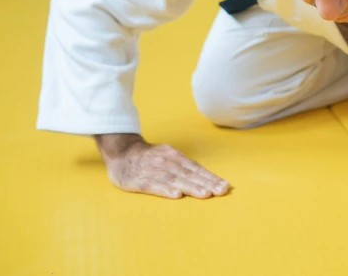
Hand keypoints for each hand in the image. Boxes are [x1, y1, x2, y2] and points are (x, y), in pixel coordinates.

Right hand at [95, 133, 229, 198]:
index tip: (225, 186)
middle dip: (207, 183)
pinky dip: (165, 190)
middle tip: (221, 191)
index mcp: (175, 156)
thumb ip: (185, 167)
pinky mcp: (139, 180)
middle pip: (189, 174)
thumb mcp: (169, 157)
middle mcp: (167, 162)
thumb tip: (207, 178)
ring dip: (191, 187)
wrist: (122, 151)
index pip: (197, 168)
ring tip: (205, 194)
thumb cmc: (150, 158)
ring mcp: (153, 170)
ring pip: (175, 179)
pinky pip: (153, 185)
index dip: (211, 177)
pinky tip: (176, 195)